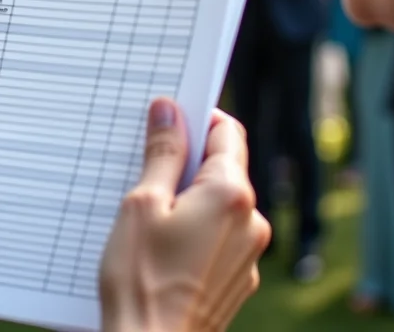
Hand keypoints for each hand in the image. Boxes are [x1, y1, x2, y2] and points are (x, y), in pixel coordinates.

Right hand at [100, 100, 270, 331]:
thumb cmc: (141, 282)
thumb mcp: (142, 205)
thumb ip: (162, 154)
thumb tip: (170, 112)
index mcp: (231, 195)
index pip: (226, 132)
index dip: (196, 120)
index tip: (167, 122)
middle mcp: (252, 222)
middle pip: (223, 169)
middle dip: (186, 165)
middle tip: (144, 176)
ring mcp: (249, 255)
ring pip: (219, 206)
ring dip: (188, 202)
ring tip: (148, 222)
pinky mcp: (238, 280)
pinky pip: (219, 239)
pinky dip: (194, 233)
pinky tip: (161, 250)